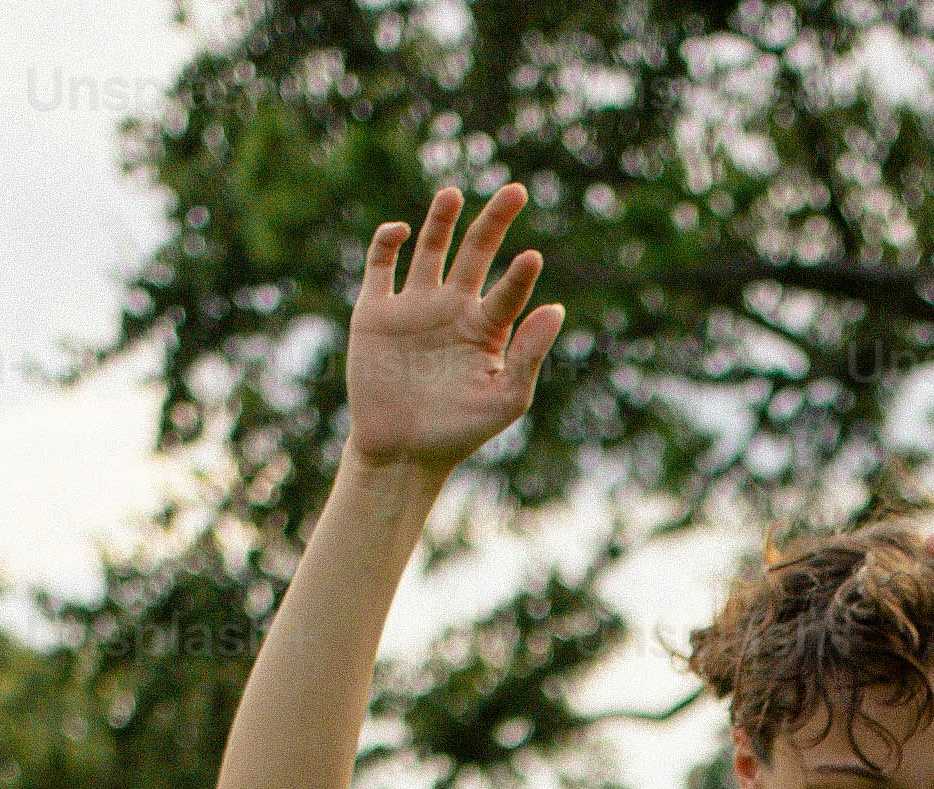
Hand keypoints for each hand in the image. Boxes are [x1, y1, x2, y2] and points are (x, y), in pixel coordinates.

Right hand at [345, 181, 564, 468]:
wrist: (401, 454)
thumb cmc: (458, 432)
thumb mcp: (505, 399)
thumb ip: (529, 353)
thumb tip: (557, 308)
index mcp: (486, 328)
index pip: (509, 291)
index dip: (521, 276)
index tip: (533, 258)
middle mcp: (453, 309)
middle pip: (476, 253)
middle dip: (495, 221)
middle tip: (518, 190)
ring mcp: (414, 307)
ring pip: (430, 249)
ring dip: (441, 220)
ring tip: (453, 193)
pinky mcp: (376, 312)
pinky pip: (380, 265)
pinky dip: (388, 243)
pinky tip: (403, 231)